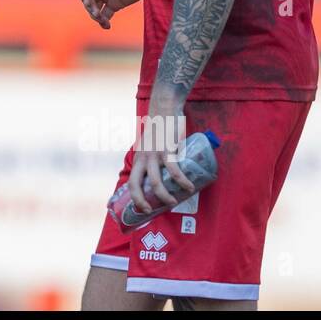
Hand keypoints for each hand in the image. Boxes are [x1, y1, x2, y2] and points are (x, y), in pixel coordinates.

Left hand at [127, 98, 195, 213]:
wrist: (163, 109)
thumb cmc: (159, 130)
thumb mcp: (150, 146)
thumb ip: (154, 158)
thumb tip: (164, 175)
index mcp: (138, 159)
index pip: (130, 182)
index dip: (134, 198)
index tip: (142, 209)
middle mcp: (142, 158)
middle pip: (136, 185)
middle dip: (142, 201)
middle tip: (151, 210)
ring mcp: (153, 155)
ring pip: (156, 182)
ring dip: (165, 196)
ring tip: (174, 201)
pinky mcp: (167, 150)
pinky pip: (174, 170)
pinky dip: (182, 181)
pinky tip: (190, 187)